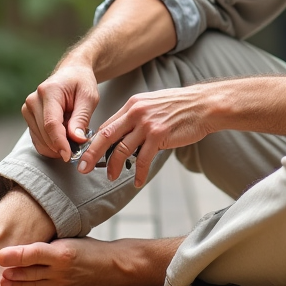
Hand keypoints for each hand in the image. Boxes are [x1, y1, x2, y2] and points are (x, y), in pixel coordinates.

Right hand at [22, 63, 99, 161]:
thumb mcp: (89, 97)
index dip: (59, 142)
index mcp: (48, 92)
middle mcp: (33, 100)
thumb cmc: (81, 82)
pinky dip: (52, 145)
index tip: (69, 156)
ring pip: (40, 140)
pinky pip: (38, 140)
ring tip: (73, 133)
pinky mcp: (28, 118)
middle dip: (62, 145)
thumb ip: (82, 118)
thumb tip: (76, 139)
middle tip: (80, 145)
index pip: (51, 123)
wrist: (71, 73)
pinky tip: (64, 137)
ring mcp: (28, 110)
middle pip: (45, 134)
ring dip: (58, 145)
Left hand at [76, 86, 213, 186]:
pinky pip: (143, 159)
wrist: (203, 105)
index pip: (107, 125)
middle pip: (106, 136)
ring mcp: (147, 124)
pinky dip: (138, 173)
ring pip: (122, 150)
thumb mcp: (152, 105)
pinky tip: (137, 181)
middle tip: (83, 168)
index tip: (86, 154)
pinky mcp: (159, 135)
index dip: (94, 142)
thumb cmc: (180, 107)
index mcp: (132, 105)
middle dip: (91, 154)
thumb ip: (135, 117)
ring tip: (112, 177)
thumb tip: (121, 135)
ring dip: (114, 166)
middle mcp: (136, 113)